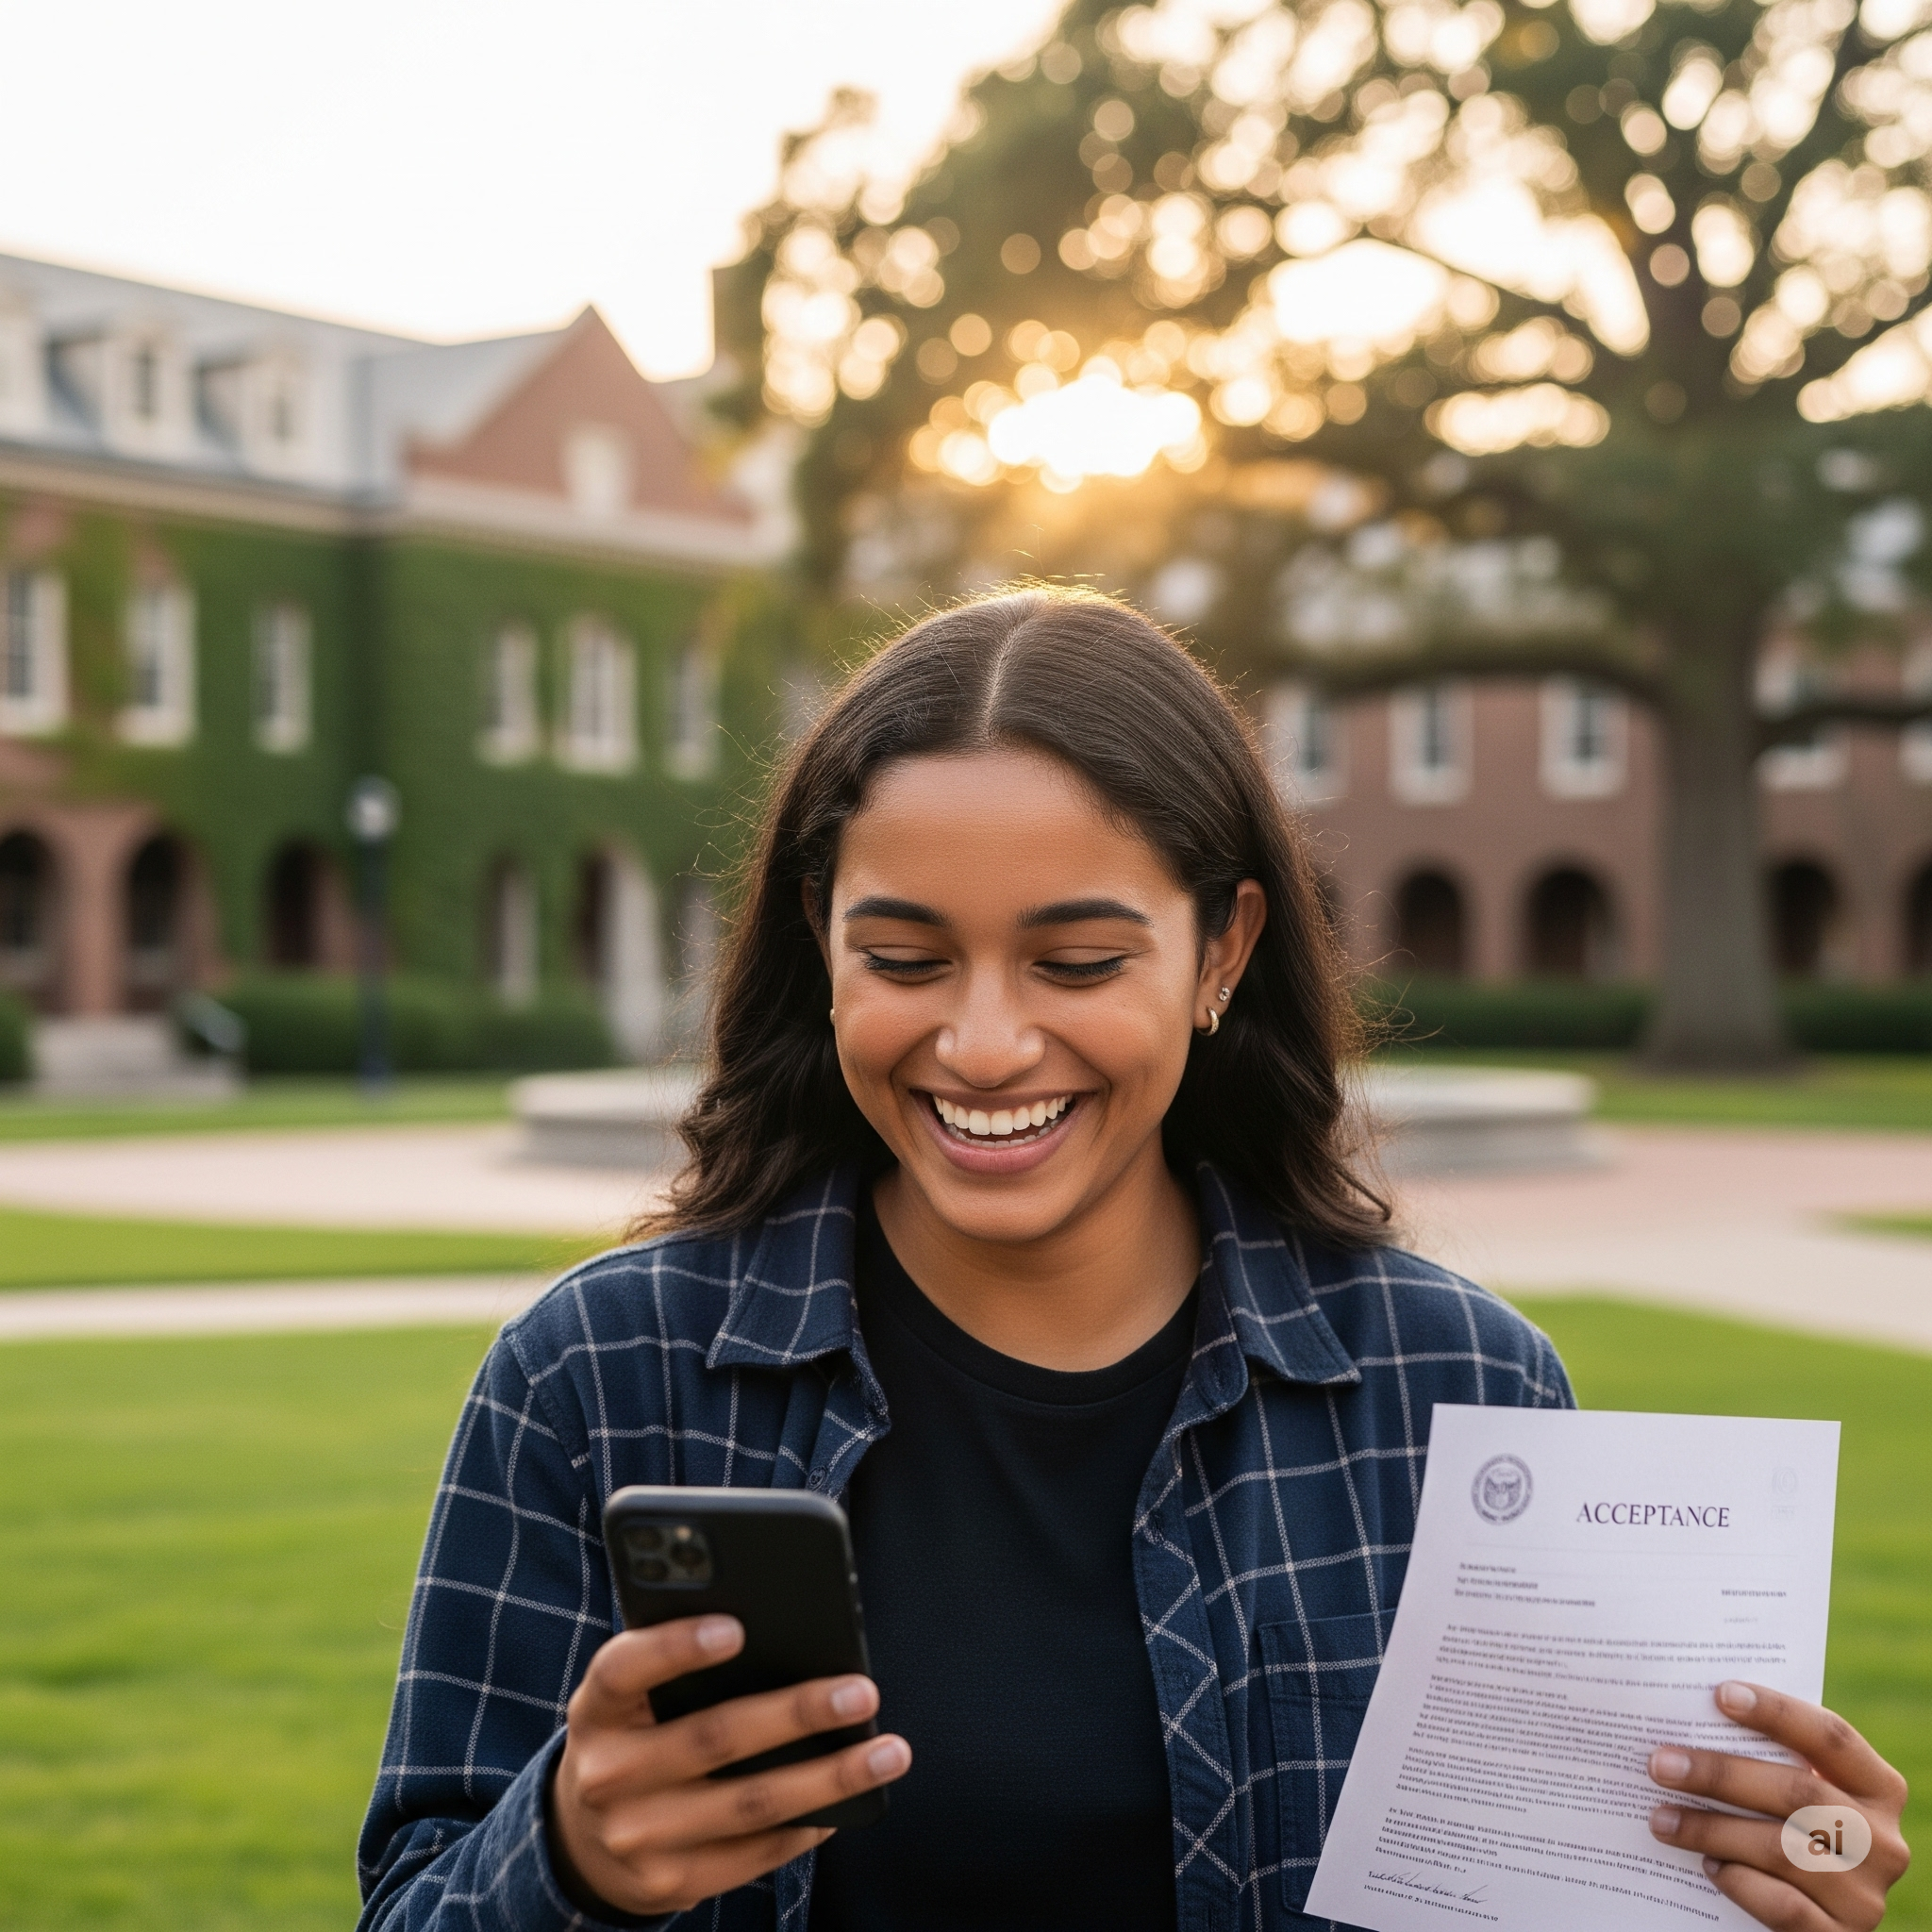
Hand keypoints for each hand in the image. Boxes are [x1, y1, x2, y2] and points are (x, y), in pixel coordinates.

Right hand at [549, 1614, 911, 1916]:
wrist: (584, 1840)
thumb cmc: (634, 1735)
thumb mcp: (632, 1696)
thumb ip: (678, 1664)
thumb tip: (781, 1633)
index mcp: (596, 1709)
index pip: (625, 1669)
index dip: (676, 1647)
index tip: (737, 1627)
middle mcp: (608, 1775)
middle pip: (713, 1737)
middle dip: (797, 1714)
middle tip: (861, 1692)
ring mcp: (637, 1836)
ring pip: (750, 1803)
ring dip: (830, 1778)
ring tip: (888, 1753)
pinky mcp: (669, 1883)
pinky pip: (754, 1854)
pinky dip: (808, 1825)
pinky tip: (848, 1801)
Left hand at [1648, 1680, 1909, 1930]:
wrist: (1814, 1918)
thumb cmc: (1793, 1830)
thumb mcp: (1800, 1793)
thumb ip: (1772, 1759)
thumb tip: (1688, 1714)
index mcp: (1878, 1788)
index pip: (1832, 1737)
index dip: (1779, 1712)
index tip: (1720, 1694)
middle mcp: (1882, 1841)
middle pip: (1797, 1792)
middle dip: (1720, 1774)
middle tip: (1660, 1764)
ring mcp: (1866, 1895)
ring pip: (1781, 1850)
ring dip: (1711, 1830)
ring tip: (1661, 1819)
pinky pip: (1782, 1905)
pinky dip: (1738, 1881)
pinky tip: (1706, 1866)